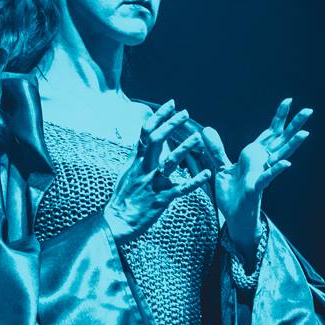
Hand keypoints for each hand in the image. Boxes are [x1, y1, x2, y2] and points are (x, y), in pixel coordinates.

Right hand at [104, 100, 210, 243]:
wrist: (117, 221)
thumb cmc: (123, 197)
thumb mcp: (127, 172)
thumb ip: (137, 157)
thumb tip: (144, 141)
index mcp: (136, 160)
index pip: (146, 132)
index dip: (159, 116)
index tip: (171, 104)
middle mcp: (144, 168)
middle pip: (156, 140)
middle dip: (171, 124)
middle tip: (185, 113)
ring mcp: (152, 183)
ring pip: (169, 162)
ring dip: (184, 148)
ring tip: (197, 137)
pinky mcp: (161, 198)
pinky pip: (181, 188)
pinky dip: (194, 181)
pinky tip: (207, 174)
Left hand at [201, 98, 312, 260]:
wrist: (233, 216)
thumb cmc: (232, 194)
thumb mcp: (221, 167)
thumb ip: (216, 149)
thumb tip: (206, 129)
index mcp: (255, 155)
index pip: (270, 133)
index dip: (279, 117)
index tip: (288, 101)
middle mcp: (262, 162)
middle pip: (280, 140)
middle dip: (293, 125)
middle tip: (309, 110)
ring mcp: (262, 174)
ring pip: (280, 156)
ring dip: (292, 144)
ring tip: (305, 132)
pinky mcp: (256, 187)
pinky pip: (267, 177)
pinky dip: (275, 171)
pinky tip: (286, 165)